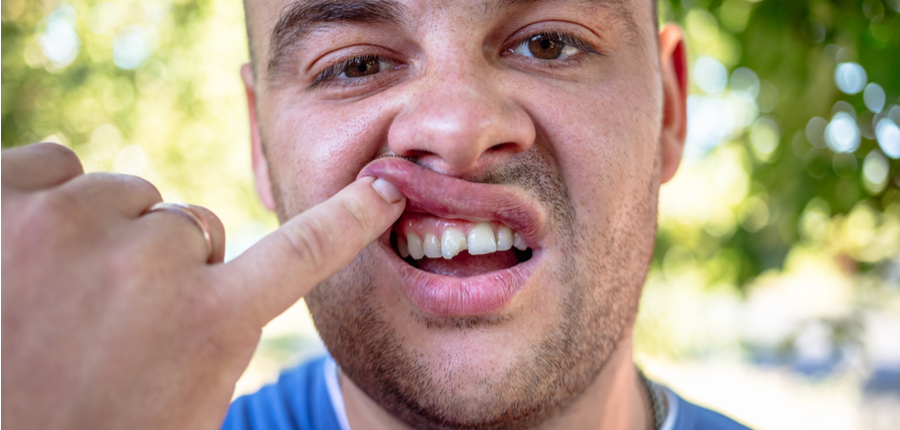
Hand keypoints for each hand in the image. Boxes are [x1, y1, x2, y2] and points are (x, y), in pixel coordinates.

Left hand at [1, 142, 405, 429]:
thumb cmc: (87, 429)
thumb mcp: (183, 403)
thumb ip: (218, 329)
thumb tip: (212, 266)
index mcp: (212, 325)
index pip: (304, 252)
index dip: (348, 217)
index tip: (379, 190)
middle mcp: (154, 265)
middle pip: (185, 223)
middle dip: (158, 259)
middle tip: (107, 323)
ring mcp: (72, 227)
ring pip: (119, 195)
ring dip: (99, 235)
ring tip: (53, 301)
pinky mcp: (4, 200)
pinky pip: (55, 163)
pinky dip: (43, 202)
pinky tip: (18, 260)